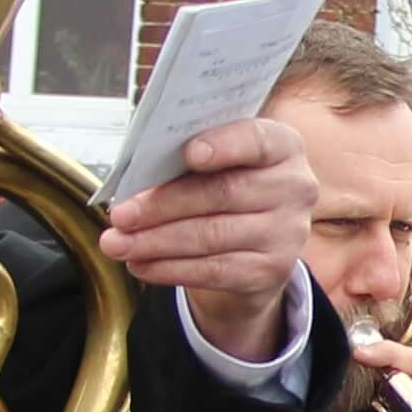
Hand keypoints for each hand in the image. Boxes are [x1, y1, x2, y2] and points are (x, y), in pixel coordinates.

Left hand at [105, 118, 315, 359]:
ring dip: (156, 241)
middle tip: (121, 215)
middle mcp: (294, 187)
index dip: (224, 145)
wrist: (257, 243)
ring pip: (211, 236)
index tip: (188, 153)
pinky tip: (140, 264)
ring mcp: (287, 233)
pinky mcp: (272, 271)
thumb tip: (136, 176)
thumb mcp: (219, 161)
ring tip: (117, 243)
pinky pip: (214, 271)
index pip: (257, 140)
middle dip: (163, 205)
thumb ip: (189, 157)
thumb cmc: (228, 186)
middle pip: (223, 193)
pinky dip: (169, 268)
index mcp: (283, 145)